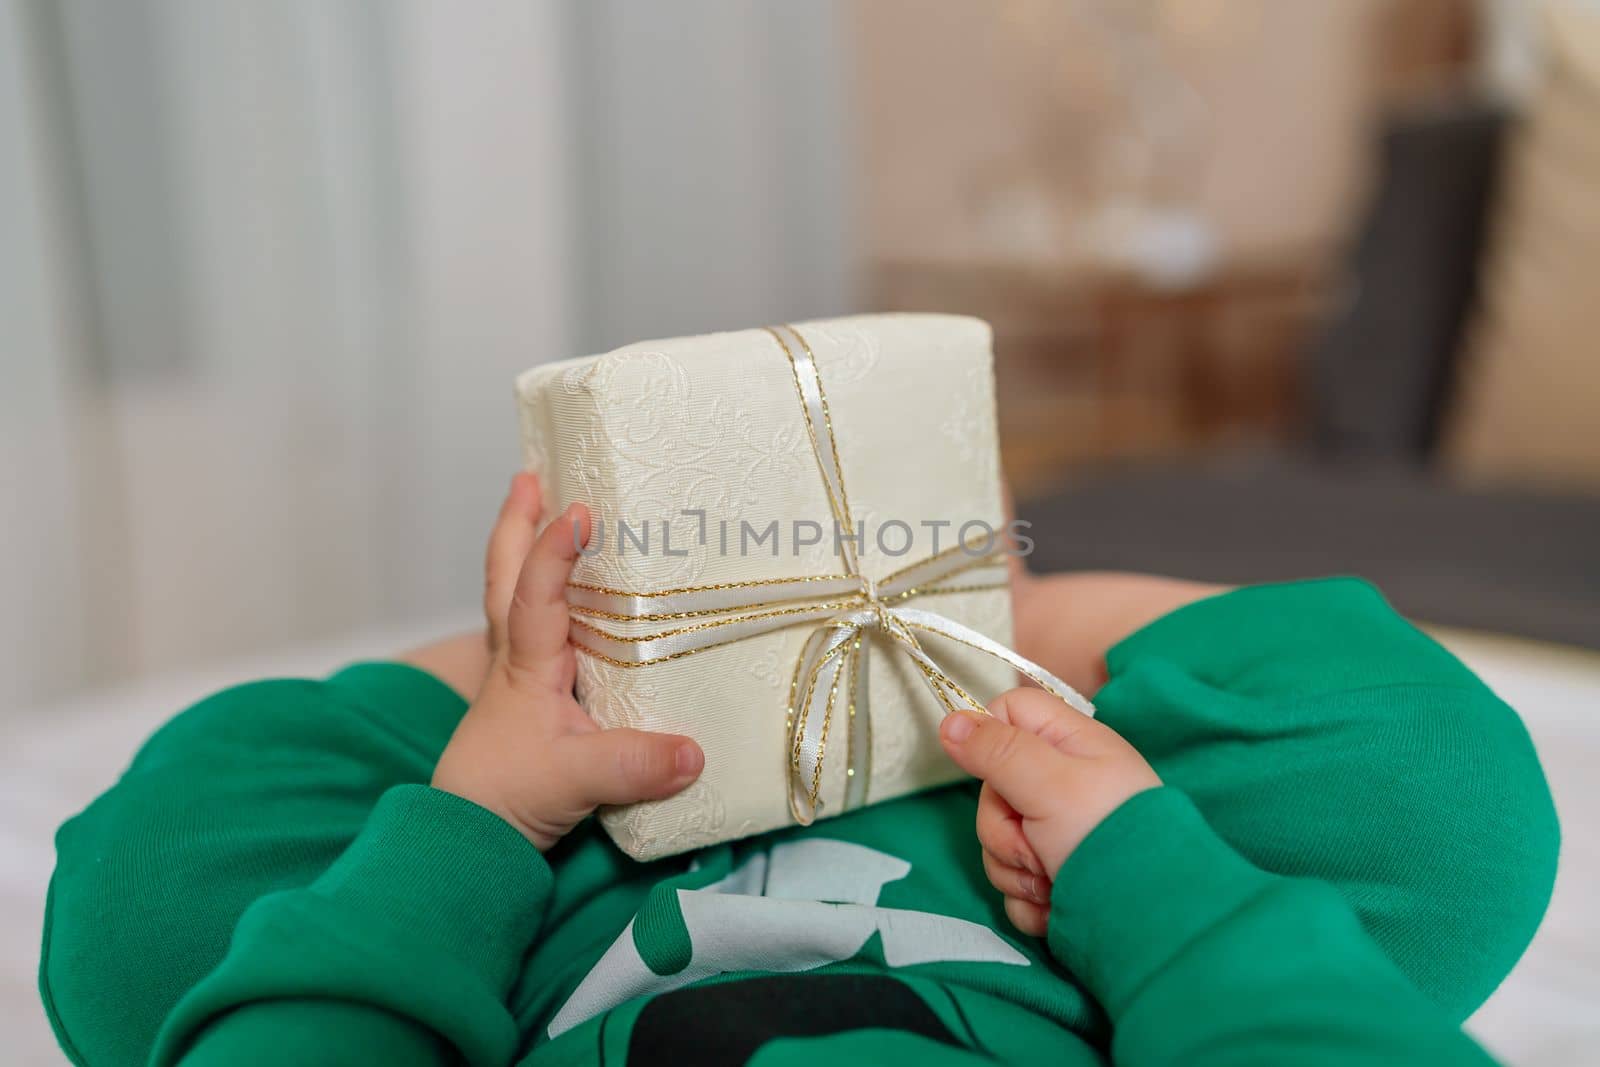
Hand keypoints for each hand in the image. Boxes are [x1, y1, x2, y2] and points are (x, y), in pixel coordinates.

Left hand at [432, 475, 704, 849]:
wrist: (467, 841)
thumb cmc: (509, 800)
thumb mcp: (577, 781)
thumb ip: (632, 765)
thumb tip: (693, 751)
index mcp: (527, 666)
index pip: (536, 594)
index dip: (554, 552)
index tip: (577, 510)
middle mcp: (517, 660)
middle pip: (507, 576)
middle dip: (518, 523)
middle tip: (533, 475)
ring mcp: (518, 678)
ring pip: (514, 597)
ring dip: (525, 550)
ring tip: (543, 508)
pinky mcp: (528, 700)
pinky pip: (533, 629)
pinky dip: (543, 595)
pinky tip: (568, 595)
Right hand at [939, 688, 1159, 936]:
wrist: (1155, 917)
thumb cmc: (1107, 835)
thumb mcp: (1050, 783)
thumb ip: (997, 750)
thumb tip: (949, 722)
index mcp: (1069, 747)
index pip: (1010, 713)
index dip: (989, 736)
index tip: (995, 770)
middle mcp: (1063, 786)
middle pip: (992, 791)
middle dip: (1003, 829)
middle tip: (1036, 843)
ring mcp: (1057, 836)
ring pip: (998, 844)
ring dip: (1016, 870)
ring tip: (1053, 880)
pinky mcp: (1053, 879)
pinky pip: (1013, 884)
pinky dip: (1029, 900)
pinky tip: (1055, 906)